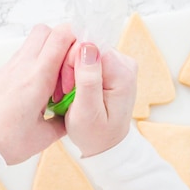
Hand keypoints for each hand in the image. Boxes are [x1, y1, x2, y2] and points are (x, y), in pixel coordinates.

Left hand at [0, 24, 74, 164]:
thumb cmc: (3, 141)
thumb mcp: (43, 137)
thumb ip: (63, 122)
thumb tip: (72, 115)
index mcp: (37, 77)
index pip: (62, 36)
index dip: (78, 43)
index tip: (81, 64)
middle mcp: (22, 66)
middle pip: (46, 31)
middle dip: (62, 43)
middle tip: (66, 69)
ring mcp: (7, 68)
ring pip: (31, 43)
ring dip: (46, 55)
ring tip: (49, 85)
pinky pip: (19, 59)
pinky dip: (31, 66)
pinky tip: (31, 94)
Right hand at [64, 42, 137, 156]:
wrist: (106, 144)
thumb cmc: (96, 134)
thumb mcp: (87, 112)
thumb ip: (88, 79)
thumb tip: (87, 46)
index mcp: (122, 74)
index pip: (90, 46)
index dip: (70, 62)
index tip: (66, 87)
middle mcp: (124, 64)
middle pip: (87, 45)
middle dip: (69, 65)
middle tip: (65, 91)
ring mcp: (119, 64)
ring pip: (84, 49)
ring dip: (70, 68)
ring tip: (68, 92)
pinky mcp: (111, 66)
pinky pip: (87, 56)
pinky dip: (75, 70)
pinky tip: (74, 88)